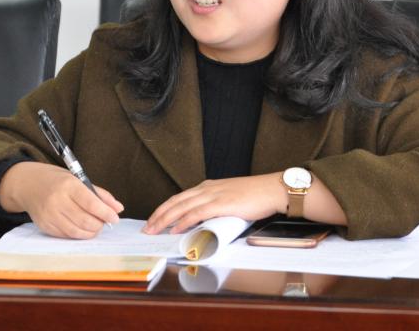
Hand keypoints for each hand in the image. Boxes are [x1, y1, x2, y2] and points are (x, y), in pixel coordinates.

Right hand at [0, 161, 122, 238]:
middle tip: (106, 221)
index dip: (106, 213)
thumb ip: (100, 194)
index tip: (115, 217)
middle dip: (100, 224)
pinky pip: (66, 235)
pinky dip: (79, 234)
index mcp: (68, 185)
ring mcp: (49, 215)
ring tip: (96, 225)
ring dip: (91, 232)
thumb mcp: (79, 179)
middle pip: (85, 220)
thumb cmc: (57, 180)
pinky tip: (83, 228)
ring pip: (76, 231)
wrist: (28, 184)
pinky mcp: (45, 226)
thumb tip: (118, 208)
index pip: (91, 203)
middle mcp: (57, 201)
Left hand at [143, 173, 283, 234]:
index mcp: (208, 186)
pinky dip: (183, 221)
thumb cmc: (255, 195)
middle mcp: (207, 188)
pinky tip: (175, 228)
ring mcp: (213, 195)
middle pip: (175, 201)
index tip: (154, 219)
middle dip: (158, 215)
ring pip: (182, 207)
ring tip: (154, 230)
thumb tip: (204, 223)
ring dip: (165, 220)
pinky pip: (196, 213)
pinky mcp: (221, 203)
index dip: (164, 209)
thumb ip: (216, 207)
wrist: (272, 189)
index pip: (179, 197)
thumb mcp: (229, 198)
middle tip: (147, 228)